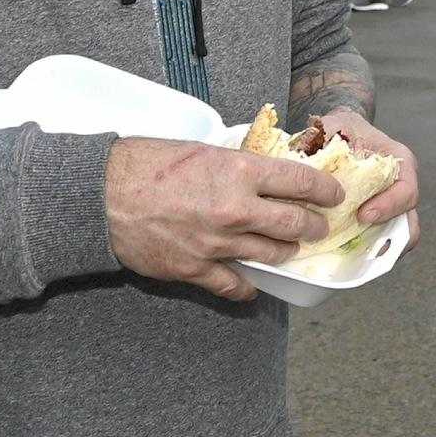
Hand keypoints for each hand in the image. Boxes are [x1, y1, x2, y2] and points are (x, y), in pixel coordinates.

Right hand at [104, 136, 344, 301]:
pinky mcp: (196, 269)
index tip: (334, 196)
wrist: (101, 195)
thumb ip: (236, 165)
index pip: (301, 182)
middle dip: (314, 226)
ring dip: (286, 252)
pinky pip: (235, 285)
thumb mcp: (202, 149)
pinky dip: (247, 287)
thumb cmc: (146, 163)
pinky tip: (251, 285)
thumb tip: (262, 173)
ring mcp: (218, 243)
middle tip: (319, 226)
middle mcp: (236, 208)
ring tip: (290, 249)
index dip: (325, 191)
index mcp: (240, 171)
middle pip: (295, 223)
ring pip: (272, 254)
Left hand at [314, 107, 421, 253]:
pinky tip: (339, 253)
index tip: (362, 215)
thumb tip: (300, 166)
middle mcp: (400, 187)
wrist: (341, 131)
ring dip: (376, 249)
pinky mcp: (377, 221)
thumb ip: (322, 143)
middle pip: (409, 223)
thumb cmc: (339, 128)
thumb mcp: (333, 127)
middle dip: (388, 239)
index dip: (389, 206)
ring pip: (397, 238)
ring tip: (348, 256)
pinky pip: (379, 242)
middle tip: (358, 242)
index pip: (407, 191)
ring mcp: (390, 206)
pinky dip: (363, 250)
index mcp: (398, 162)